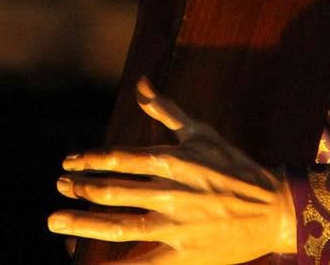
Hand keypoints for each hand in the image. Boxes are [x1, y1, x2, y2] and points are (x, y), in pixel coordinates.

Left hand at [48, 77, 295, 263]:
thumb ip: (166, 110)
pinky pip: (142, 263)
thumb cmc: (234, 166)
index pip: (118, 158)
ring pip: (119, 225)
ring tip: (55, 219)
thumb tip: (140, 83)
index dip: (88, 160)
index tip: (67, 163)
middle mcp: (169, 192)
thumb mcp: (200, 132)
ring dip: (82, 223)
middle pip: (112, 190)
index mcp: (171, 160)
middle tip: (58, 186)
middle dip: (79, 188)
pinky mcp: (184, 254)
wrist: (274, 208)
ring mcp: (175, 226)